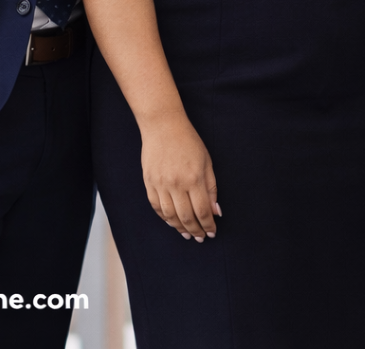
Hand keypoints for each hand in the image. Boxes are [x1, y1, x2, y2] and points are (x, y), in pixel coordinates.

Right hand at [140, 113, 220, 241]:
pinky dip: (165, 218)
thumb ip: (211, 187)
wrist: (163, 126)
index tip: (212, 232)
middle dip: (196, 230)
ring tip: (188, 233)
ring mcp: (160, 184)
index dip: (208, 225)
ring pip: (170, 216)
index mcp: (194, 178)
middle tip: (201, 238)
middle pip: (186, 217)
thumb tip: (215, 211)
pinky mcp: (149, 183)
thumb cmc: (189, 141)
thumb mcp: (206, 161)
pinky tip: (172, 222)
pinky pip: (157, 207)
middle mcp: (176, 184)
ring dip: (180, 228)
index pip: (202, 211)